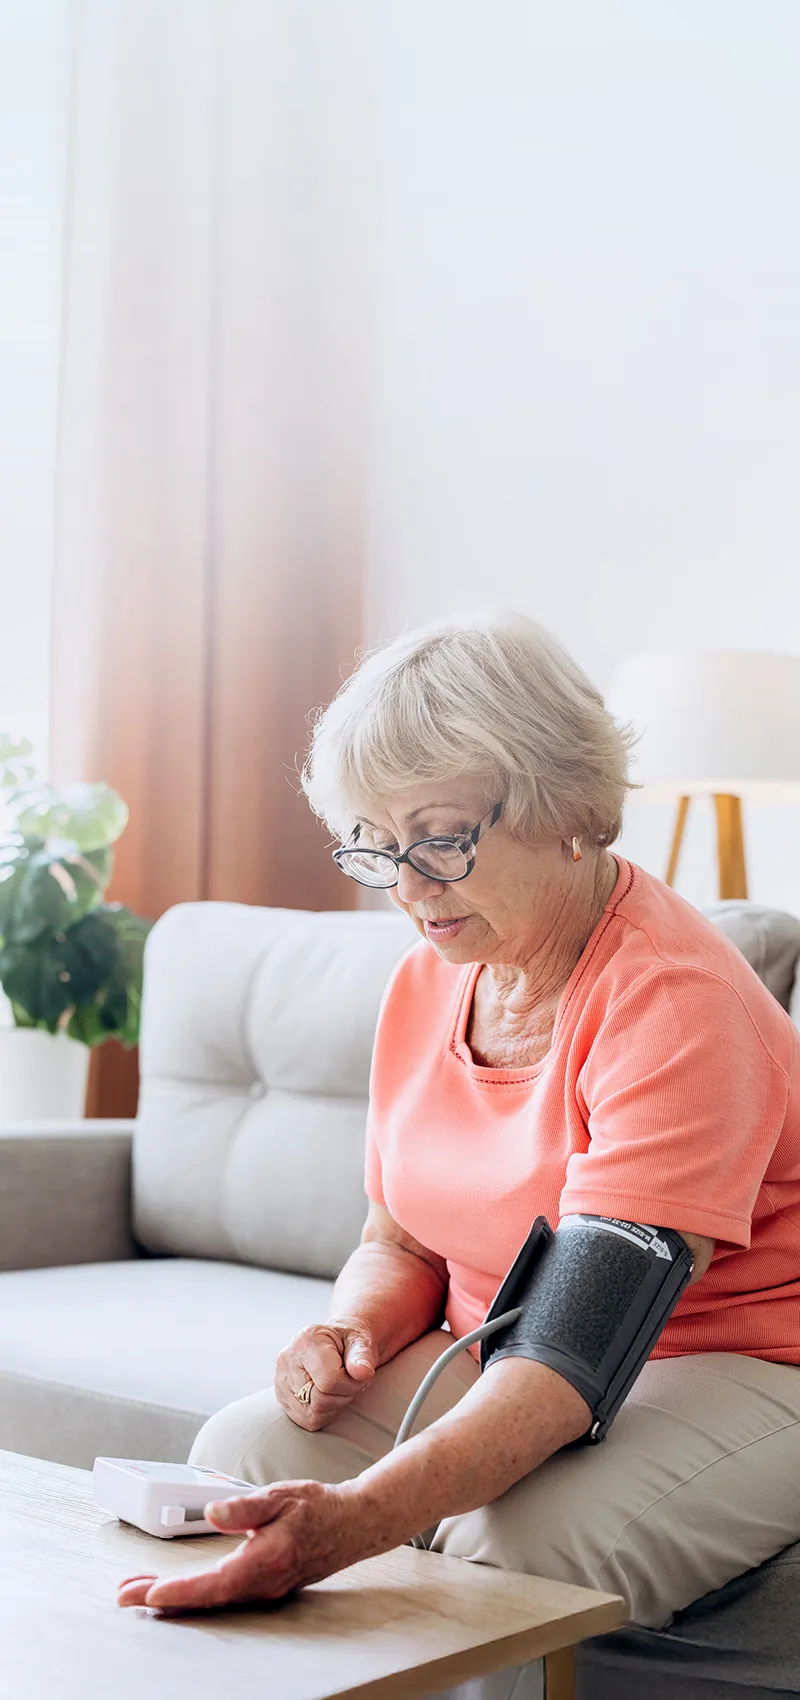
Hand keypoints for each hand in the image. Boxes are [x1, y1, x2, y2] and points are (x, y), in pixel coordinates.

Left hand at [117, 1479, 363, 1611]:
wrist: (351, 1525)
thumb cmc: (318, 1508)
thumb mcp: (281, 1496)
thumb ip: (245, 1507)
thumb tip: (214, 1513)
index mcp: (266, 1561)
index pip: (215, 1583)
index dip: (180, 1591)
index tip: (149, 1593)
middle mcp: (262, 1584)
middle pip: (205, 1598)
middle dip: (161, 1598)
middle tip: (124, 1596)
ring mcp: (263, 1590)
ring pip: (211, 1600)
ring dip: (173, 1598)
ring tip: (138, 1592)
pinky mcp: (262, 1587)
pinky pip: (221, 1597)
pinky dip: (193, 1596)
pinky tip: (176, 1592)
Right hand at [274, 1321, 376, 1430]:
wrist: (335, 1342)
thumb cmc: (348, 1341)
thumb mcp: (360, 1340)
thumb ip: (362, 1356)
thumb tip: (363, 1373)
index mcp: (306, 1342)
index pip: (329, 1381)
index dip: (351, 1384)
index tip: (360, 1374)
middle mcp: (287, 1361)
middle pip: (320, 1400)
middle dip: (344, 1395)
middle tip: (352, 1381)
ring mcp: (281, 1382)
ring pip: (313, 1414)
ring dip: (335, 1405)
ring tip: (340, 1386)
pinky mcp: (282, 1399)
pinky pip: (308, 1420)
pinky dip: (325, 1413)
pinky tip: (330, 1395)